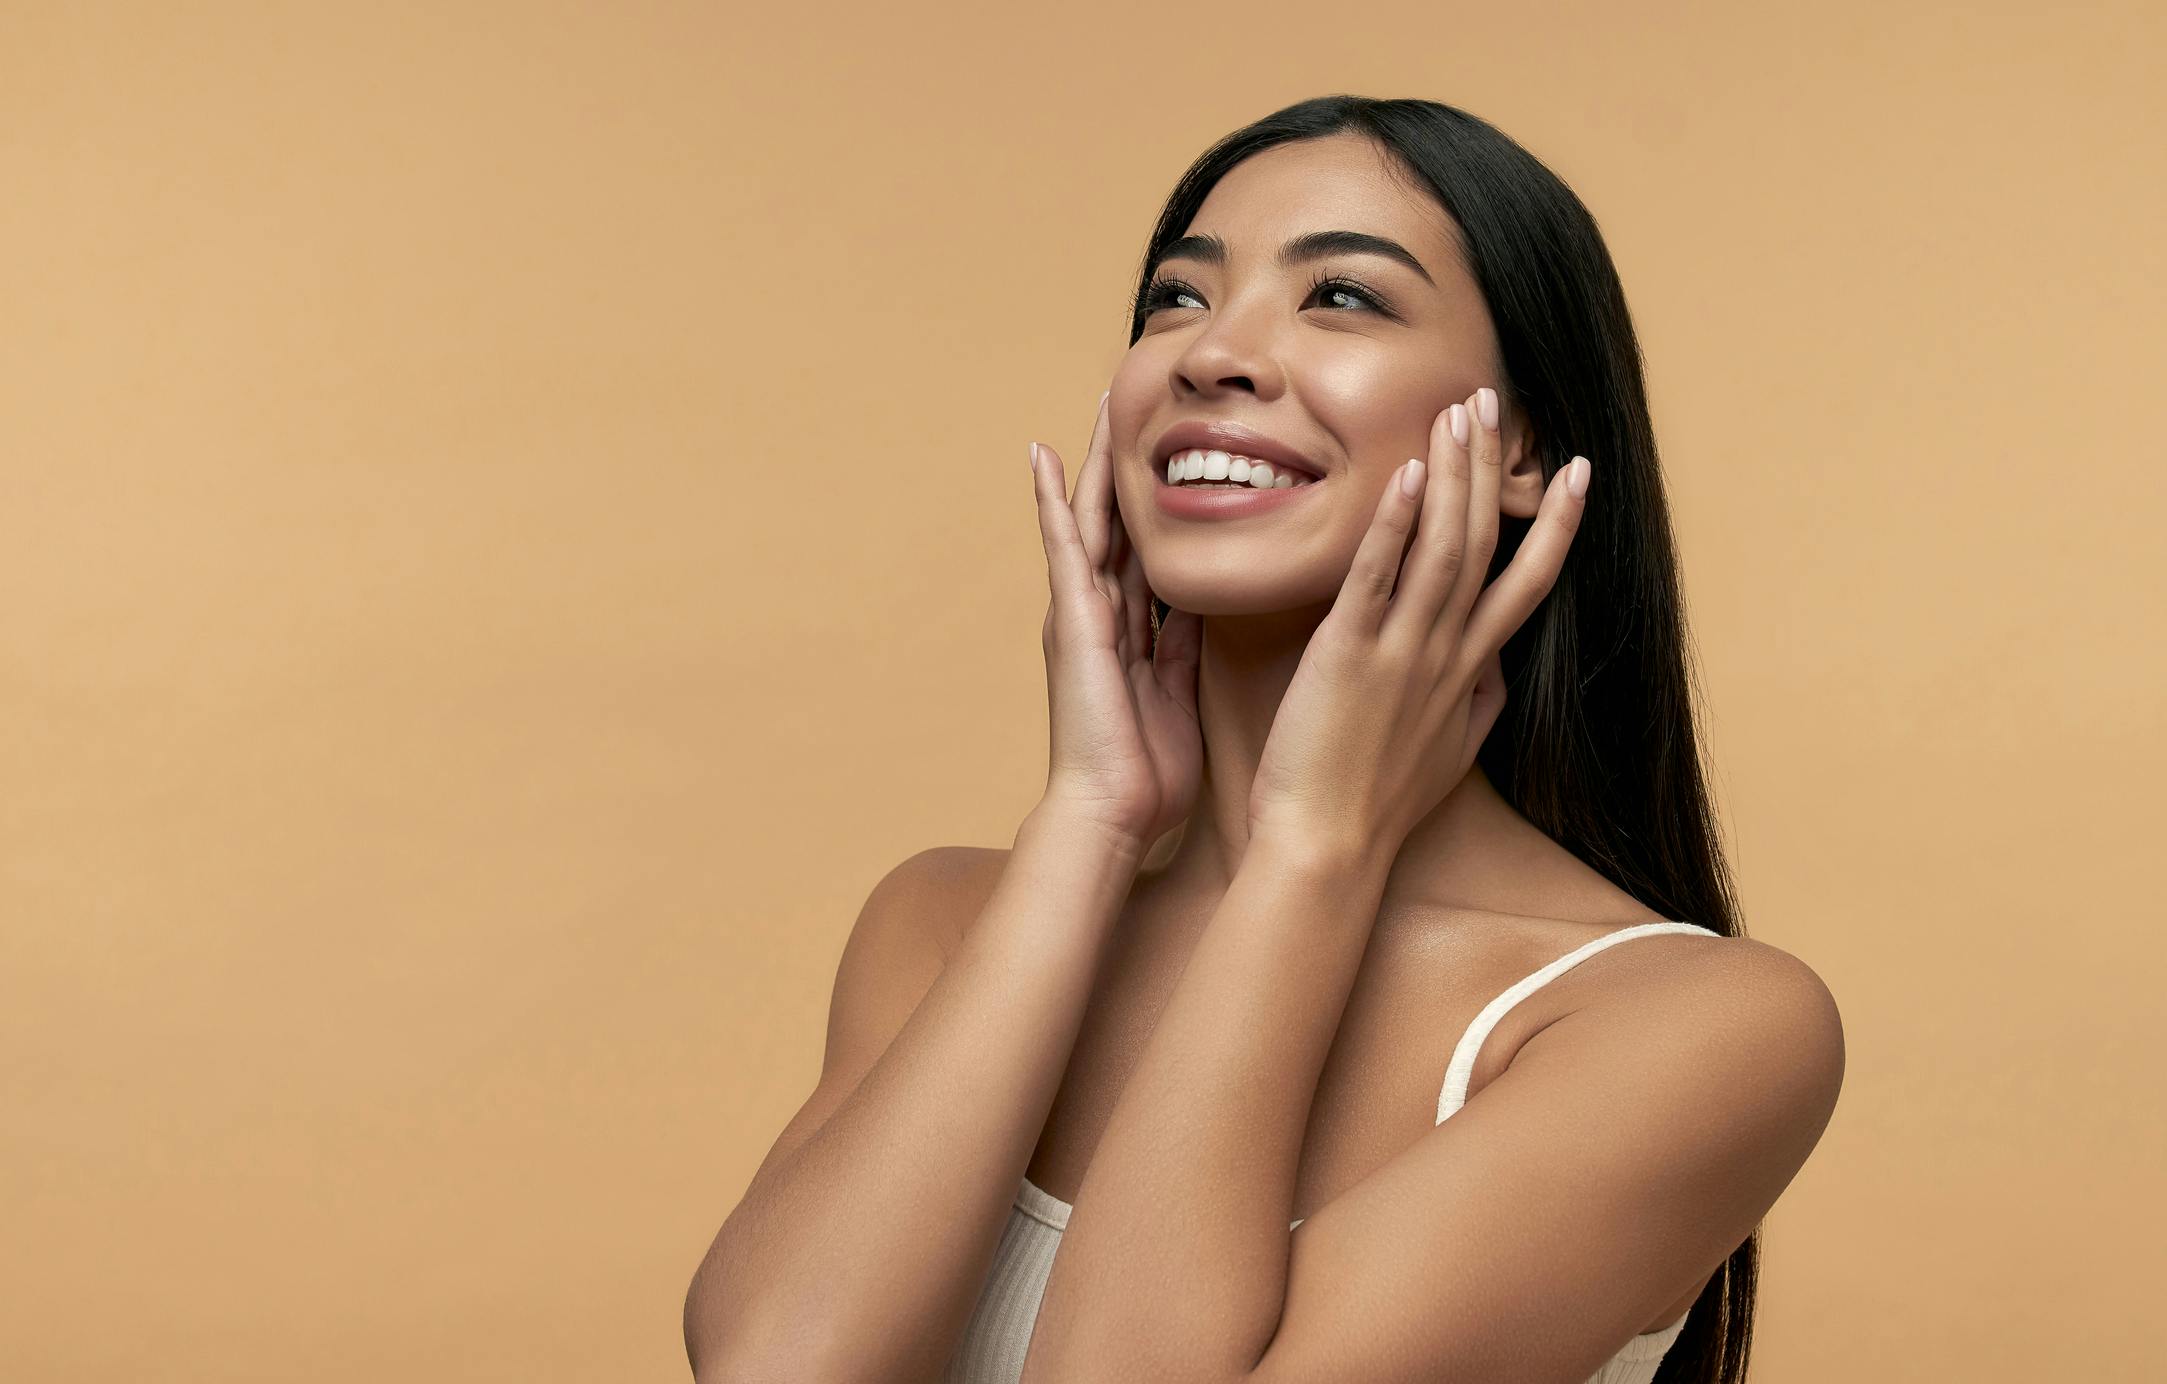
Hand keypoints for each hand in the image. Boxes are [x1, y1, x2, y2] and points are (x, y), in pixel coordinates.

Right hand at [1029, 391, 1204, 851]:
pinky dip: (1052, 500)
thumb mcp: (1179, 695)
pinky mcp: (1070, 617)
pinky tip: (1044, 456)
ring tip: (1100, 403)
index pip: (1147, 551)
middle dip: (1127, 465)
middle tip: (1135, 402)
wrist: (1111, 812)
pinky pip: (1063, 546)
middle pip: (1118, 521)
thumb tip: (1201, 608)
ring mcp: (1080, 612)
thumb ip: (1183, 649)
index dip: (1161, 502)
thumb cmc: (1146, 773)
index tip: (1177, 454)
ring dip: (1095, 461)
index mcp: (1130, 632)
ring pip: (1092, 518)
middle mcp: (1099, 613)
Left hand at [1246, 388, 1590, 865]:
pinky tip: (1406, 473)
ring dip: (1454, 476)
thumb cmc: (1375, 806)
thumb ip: (1477, 705)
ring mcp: (1402, 651)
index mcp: (1470, 672)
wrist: (1328, 849)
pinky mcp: (1349, 655)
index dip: (1556, 525)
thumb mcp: (1449, 754)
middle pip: (1485, 545)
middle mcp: (1446, 654)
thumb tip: (1496, 674)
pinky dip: (1396, 524)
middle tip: (1492, 401)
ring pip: (1443, 548)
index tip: (1575, 470)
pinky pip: (1378, 577)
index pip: (1527, 584)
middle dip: (1493, 469)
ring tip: (1458, 414)